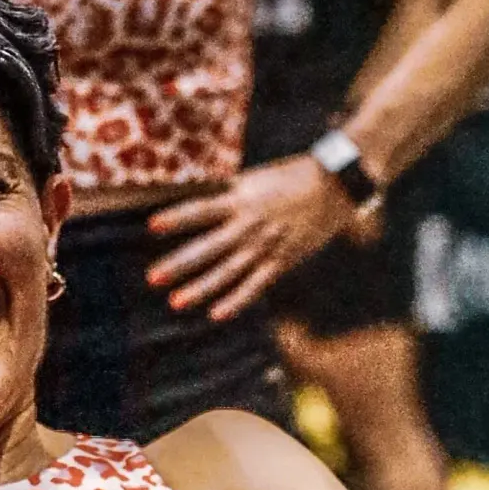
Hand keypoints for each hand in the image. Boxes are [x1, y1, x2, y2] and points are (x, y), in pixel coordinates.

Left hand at [146, 157, 360, 318]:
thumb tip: (196, 197)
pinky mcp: (283, 261)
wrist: (336, 185)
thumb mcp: (256, 178)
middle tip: (152, 277)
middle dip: (180, 263)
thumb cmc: (291, 176)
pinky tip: (216, 314)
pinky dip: (237, 300)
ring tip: (175, 302)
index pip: (202, 208)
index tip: (152, 225)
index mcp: (242, 198)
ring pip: (228, 272)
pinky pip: (256, 285)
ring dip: (201, 288)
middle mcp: (250, 224)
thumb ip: (228, 192)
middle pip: (209, 247)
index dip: (178, 217)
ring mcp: (267, 245)